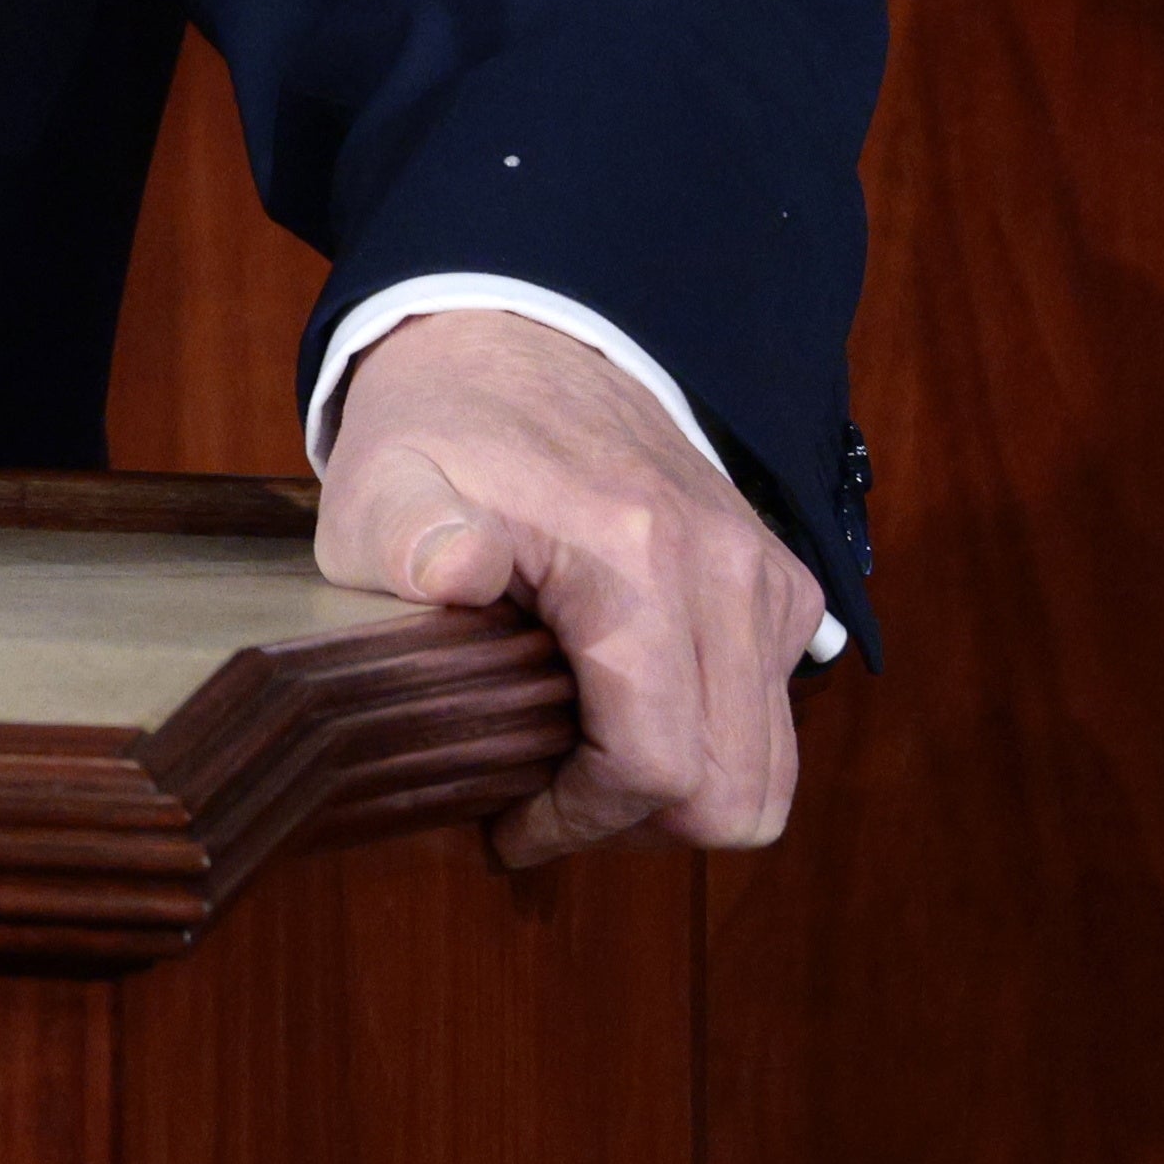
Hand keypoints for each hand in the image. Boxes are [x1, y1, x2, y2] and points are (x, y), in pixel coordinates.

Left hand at [315, 304, 820, 862]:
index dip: (579, 823)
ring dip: (678, 795)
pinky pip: (771, 715)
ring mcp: (766, 579)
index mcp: (638, 559)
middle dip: (635, 827)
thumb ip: (404, 536)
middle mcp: (729, 573)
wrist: (524, 336)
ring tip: (577, 770)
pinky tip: (619, 714)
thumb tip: (458, 572)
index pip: (657, 766)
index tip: (504, 826)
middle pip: (735, 792)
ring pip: (767, 769)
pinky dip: (708, 743)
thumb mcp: (383, 478)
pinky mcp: (779, 585)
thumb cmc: (444, 425)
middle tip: (544, 808)